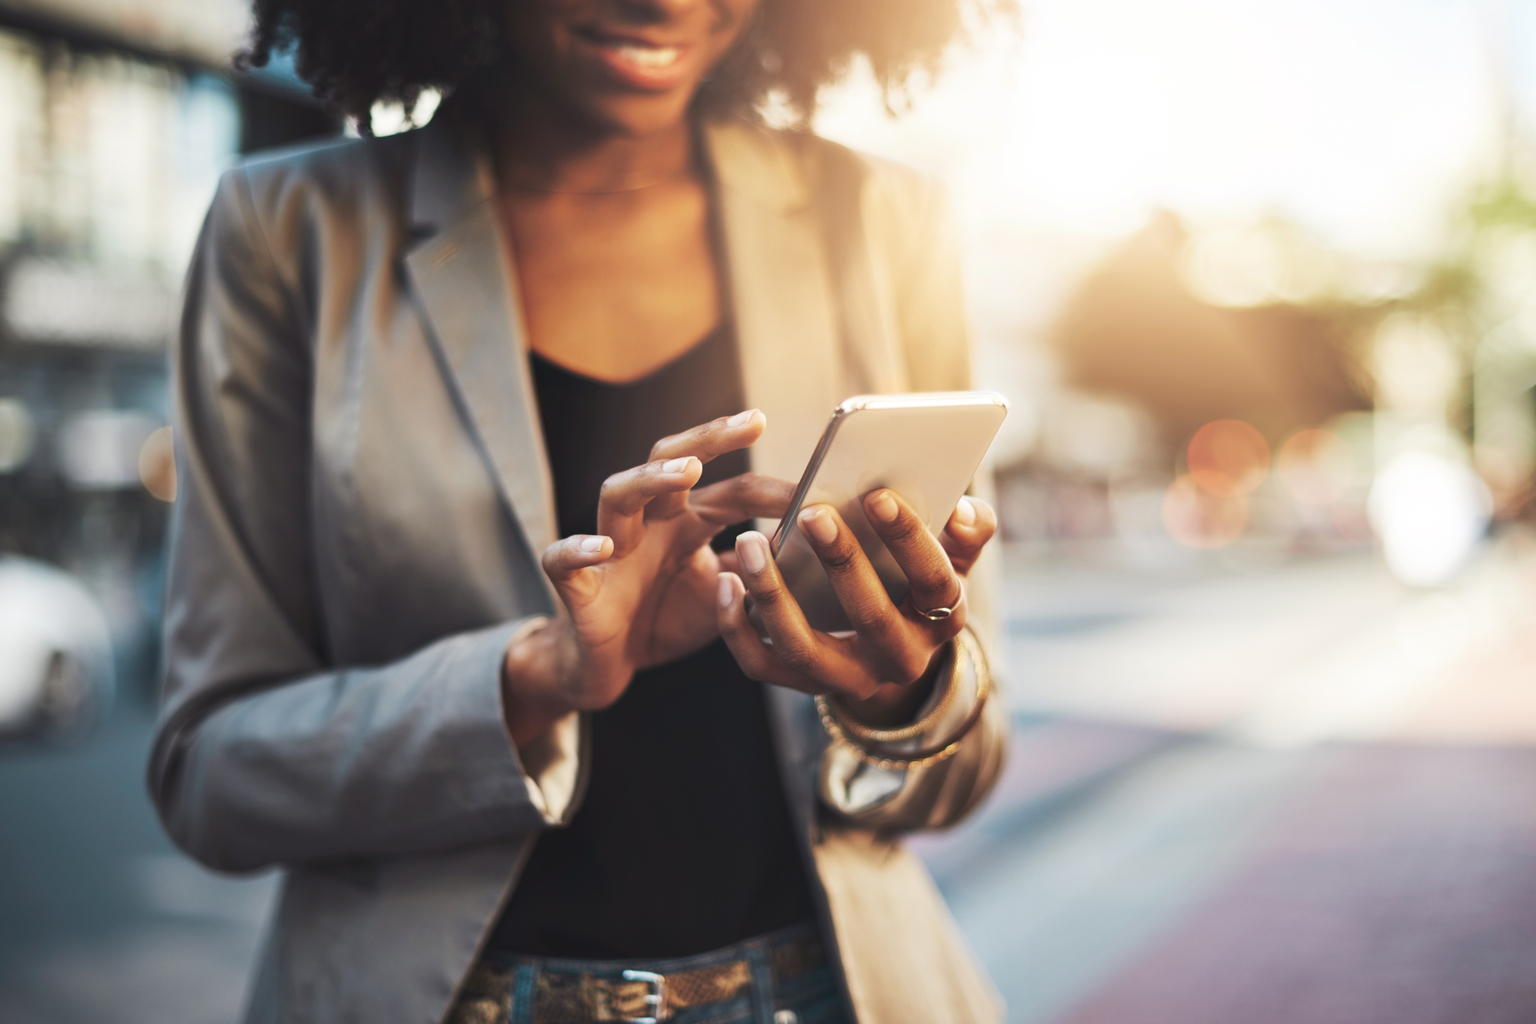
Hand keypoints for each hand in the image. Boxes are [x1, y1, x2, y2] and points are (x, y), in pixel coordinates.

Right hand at [502, 410, 793, 742]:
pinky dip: (578, 549)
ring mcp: (609, 550)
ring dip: (651, 478)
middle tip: (752, 421)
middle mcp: (648, 523)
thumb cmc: (665, 619)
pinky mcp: (577, 588)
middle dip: (708, 438)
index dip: (773, 489)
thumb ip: (759, 571)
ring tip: (688, 471)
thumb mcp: (726, 595)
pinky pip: (563, 560)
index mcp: (685, 521)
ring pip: (617, 494)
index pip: (731, 490)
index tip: (818, 490)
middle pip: (669, 461)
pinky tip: (602, 546)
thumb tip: (813, 553)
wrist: (607, 666)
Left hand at [716, 489, 996, 725]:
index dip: (910, 540)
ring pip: (804, 648)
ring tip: (750, 542)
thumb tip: (966, 511)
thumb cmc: (915, 582)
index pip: (934, 582)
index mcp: (941, 621)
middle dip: (842, 562)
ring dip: (773, 594)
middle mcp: (899, 660)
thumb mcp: (952, 560)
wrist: (889, 648)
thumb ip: (967, 532)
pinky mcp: (802, 685)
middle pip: (870, 617)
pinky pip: (762, 665)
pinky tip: (725, 581)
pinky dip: (737, 627)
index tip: (879, 495)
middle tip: (812, 512)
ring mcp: (848, 679)